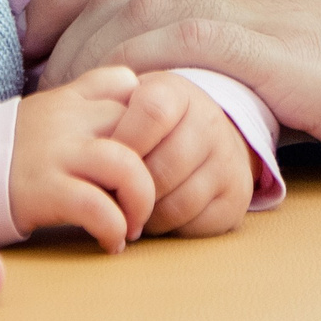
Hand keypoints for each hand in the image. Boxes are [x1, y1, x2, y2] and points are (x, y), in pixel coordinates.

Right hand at [9, 64, 157, 251]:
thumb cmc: (11, 151)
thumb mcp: (48, 114)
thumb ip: (86, 109)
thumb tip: (137, 129)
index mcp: (71, 97)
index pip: (129, 85)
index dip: (150, 119)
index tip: (149, 152)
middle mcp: (68, 119)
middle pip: (140, 126)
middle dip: (159, 168)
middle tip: (150, 201)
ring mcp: (56, 152)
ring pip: (127, 166)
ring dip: (142, 202)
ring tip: (133, 226)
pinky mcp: (43, 189)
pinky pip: (97, 207)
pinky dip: (113, 230)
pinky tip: (109, 243)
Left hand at [20, 0, 320, 182]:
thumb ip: (271, 74)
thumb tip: (218, 112)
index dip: (76, 2)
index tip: (42, 50)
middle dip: (55, 20)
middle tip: (24, 78)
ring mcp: (274, 7)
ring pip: (139, 1)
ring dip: (80, 47)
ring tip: (52, 101)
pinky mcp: (290, 49)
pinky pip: (184, 40)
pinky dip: (133, 63)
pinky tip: (109, 101)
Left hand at [111, 72, 251, 236]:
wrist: (205, 138)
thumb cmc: (148, 127)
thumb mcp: (127, 103)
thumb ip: (101, 109)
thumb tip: (83, 144)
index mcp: (178, 93)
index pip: (152, 113)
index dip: (123, 143)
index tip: (103, 160)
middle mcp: (210, 123)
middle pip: (163, 167)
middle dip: (130, 190)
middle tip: (111, 197)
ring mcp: (228, 161)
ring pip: (178, 202)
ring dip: (147, 214)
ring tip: (131, 208)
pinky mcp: (237, 198)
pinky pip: (196, 224)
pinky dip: (170, 227)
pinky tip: (157, 216)